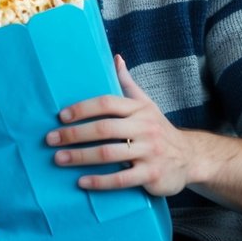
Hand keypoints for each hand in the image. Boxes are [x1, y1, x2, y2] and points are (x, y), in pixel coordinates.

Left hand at [44, 55, 193, 195]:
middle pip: (104, 128)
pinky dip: (100, 181)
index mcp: (139, 109)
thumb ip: (128, 84)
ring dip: (80, 156)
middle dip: (74, 134)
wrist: (190, 158)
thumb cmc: (159, 129)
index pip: (107, 103)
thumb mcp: (147, 105)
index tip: (61, 116)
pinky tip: (81, 182)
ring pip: (109, 153)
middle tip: (50, 139)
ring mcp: (149, 152)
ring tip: (59, 158)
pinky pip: (122, 179)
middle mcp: (145, 128)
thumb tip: (115, 58)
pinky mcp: (151, 175)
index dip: (83, 108)